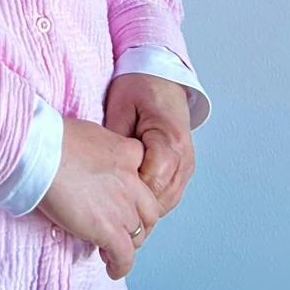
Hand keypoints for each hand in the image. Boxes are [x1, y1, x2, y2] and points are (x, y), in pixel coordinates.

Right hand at [38, 117, 159, 280]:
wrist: (39, 152)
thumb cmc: (51, 138)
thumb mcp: (86, 134)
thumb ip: (99, 151)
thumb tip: (89, 161)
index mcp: (125, 152)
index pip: (144, 173)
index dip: (134, 189)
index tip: (121, 196)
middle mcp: (131, 181)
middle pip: (148, 209)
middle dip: (139, 221)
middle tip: (121, 227)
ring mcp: (123, 207)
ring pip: (139, 234)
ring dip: (129, 243)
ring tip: (112, 250)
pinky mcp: (110, 230)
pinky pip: (125, 256)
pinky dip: (121, 266)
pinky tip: (112, 269)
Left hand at [104, 72, 194, 215]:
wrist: (162, 73)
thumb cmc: (139, 85)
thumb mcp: (120, 106)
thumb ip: (115, 141)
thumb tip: (103, 171)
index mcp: (169, 143)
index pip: (150, 185)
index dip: (127, 197)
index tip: (103, 203)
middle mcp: (184, 159)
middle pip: (160, 200)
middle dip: (134, 210)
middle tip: (105, 215)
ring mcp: (187, 165)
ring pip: (166, 202)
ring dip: (143, 209)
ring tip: (116, 213)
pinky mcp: (183, 167)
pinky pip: (169, 194)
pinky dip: (151, 200)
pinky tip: (130, 201)